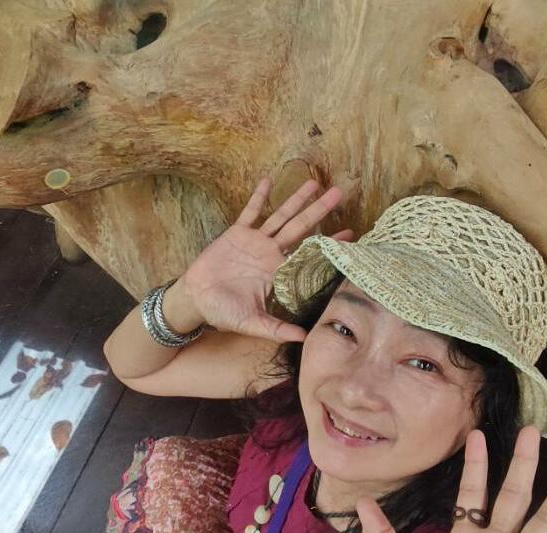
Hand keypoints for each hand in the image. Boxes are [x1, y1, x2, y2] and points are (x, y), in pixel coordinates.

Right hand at [179, 178, 352, 342]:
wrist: (197, 301)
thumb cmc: (224, 314)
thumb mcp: (253, 324)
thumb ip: (277, 330)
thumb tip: (304, 338)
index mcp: (278, 273)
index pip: (309, 256)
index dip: (328, 245)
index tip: (350, 234)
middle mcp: (270, 254)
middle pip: (301, 228)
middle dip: (319, 211)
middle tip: (339, 193)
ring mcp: (254, 242)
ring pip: (280, 216)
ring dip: (296, 199)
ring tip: (313, 182)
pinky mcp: (236, 234)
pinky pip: (250, 213)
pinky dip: (258, 197)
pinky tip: (268, 181)